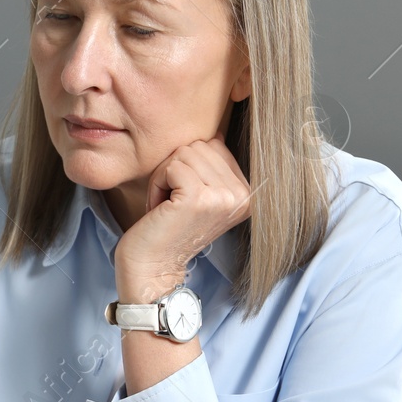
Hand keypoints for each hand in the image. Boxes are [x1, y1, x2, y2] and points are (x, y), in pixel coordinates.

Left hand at [113, 136, 252, 302]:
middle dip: (175, 169)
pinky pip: (171, 166)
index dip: (189, 166)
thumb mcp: (200, 193)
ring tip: (167, 207)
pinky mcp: (198, 198)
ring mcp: (223, 197)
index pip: (215, 145)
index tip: (185, 199)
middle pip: (199, 146)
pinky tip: (160, 208)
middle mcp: (243, 195)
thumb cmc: (169, 228)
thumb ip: (213, 165)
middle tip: (173, 204)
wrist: (154, 268)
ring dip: (164, 177)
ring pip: (183, 153)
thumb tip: (217, 133)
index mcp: (248, 193)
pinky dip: (157, 183)